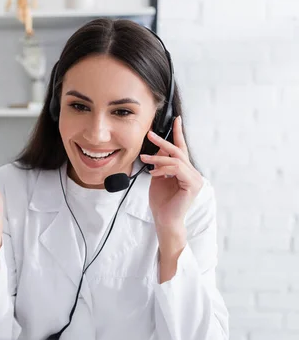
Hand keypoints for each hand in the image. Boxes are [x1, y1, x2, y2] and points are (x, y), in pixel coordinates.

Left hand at [139, 116, 202, 230]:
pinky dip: (164, 168)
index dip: (178, 134)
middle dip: (163, 141)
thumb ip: (160, 164)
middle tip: (150, 134)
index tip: (176, 120)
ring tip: (144, 158)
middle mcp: (192, 173)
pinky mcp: (193, 185)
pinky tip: (154, 173)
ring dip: (158, 157)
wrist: (164, 219)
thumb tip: (158, 148)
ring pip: (176, 160)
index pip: (181, 149)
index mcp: (184, 170)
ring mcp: (195, 179)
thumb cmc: (161, 201)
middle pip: (178, 151)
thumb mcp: (158, 177)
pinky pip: (177, 169)